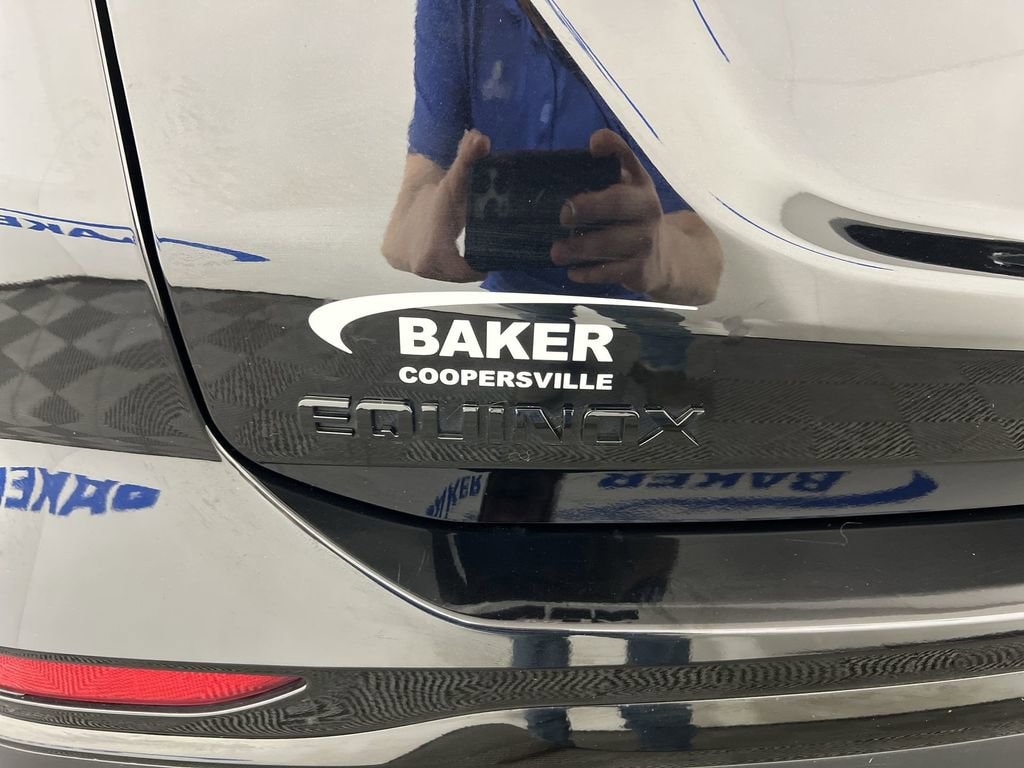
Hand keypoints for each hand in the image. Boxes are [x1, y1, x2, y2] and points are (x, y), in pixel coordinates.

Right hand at [382, 130, 490, 281]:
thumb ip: (471, 162)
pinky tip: (439, 247)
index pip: (461, 273)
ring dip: (446, 263)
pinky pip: (420, 264)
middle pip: (447, 273)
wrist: (410, 185)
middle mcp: (415, 262)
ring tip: (458, 252)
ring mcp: (400, 259)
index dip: (475, 270)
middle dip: (461, 266)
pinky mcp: (392, 256)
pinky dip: (431, 259)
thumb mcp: (459, 181)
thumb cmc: (441, 188)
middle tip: (475, 256)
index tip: (486, 263)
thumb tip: (480, 138)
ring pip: (434, 270)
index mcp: (433, 251)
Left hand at [550, 129, 721, 304]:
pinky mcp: (639, 270)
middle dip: (589, 207)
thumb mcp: (631, 188)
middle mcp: (647, 211)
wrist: (665, 257)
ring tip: (556, 252)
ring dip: (580, 248)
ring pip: (610, 244)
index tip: (592, 147)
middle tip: (563, 215)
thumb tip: (596, 141)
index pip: (629, 162)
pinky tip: (573, 271)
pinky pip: (610, 272)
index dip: (613, 150)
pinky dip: (589, 273)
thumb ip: (615, 162)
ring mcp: (644, 242)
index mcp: (641, 187)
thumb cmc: (635, 217)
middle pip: (617, 204)